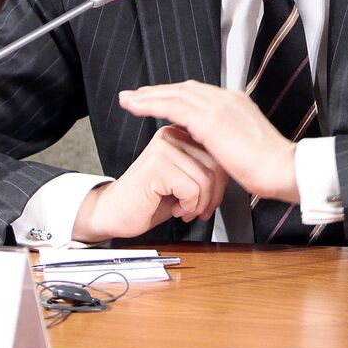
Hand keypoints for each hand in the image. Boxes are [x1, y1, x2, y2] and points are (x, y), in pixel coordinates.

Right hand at [72, 125, 226, 242]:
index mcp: (181, 134)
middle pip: (216, 165)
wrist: (114, 214)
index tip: (210, 198)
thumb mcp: (185, 179)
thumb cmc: (150, 199)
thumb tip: (233, 169)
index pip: (219, 153)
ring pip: (206, 178)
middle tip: (199, 209)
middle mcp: (172, 135)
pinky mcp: (157, 165)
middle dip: (214, 195)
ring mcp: (164, 148)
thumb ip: (207, 168)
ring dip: (200, 203)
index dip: (221, 182)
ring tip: (186, 210)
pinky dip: (189, 206)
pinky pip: (192, 189)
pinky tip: (176, 209)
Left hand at [118, 81, 298, 203]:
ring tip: (129, 99)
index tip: (158, 100)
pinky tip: (137, 107)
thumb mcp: (245, 148)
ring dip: (149, 95)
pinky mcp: (210, 119)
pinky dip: (152, 104)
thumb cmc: (269, 167)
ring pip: (175, 93)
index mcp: (237, 104)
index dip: (175, 95)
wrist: (281, 169)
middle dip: (158, 91)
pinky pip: (173, 106)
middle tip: (136, 95)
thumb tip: (213, 147)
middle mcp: (228, 99)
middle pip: (184, 89)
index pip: (199, 94)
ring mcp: (220, 106)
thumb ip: (227, 141)